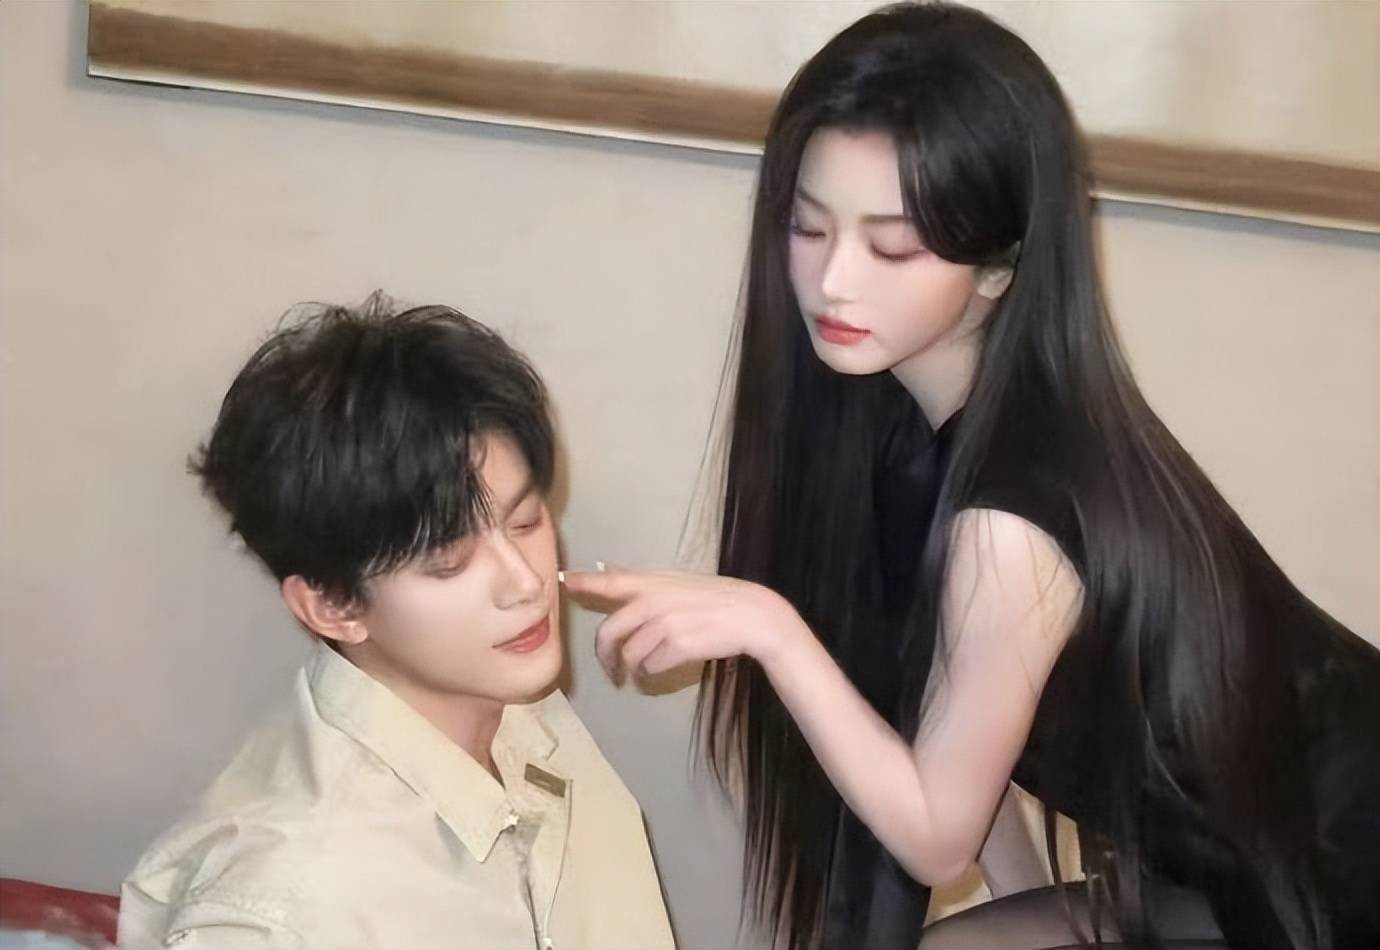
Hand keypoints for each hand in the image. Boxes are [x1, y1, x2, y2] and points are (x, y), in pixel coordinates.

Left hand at [560, 567, 810, 682]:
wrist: (751, 615)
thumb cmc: (715, 598)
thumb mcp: (677, 582)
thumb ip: (643, 583)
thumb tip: (609, 570)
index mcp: (653, 583)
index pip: (611, 581)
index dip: (585, 582)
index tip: (565, 581)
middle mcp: (653, 601)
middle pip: (610, 632)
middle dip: (605, 656)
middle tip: (610, 669)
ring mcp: (665, 624)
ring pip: (631, 655)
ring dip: (633, 668)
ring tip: (641, 672)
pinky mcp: (677, 645)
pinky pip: (650, 667)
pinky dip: (653, 672)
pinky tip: (663, 669)